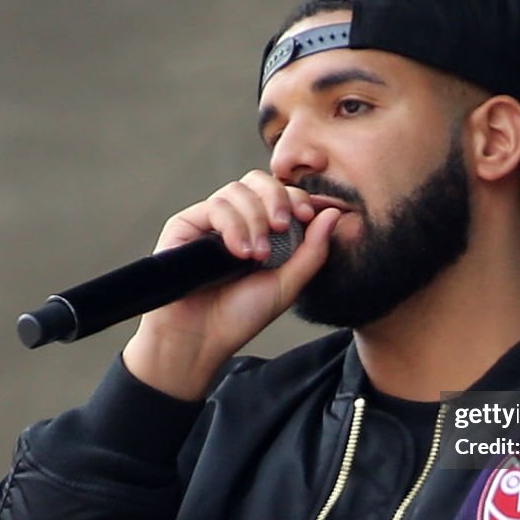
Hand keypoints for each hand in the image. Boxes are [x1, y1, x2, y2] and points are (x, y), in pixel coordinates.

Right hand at [122, 170, 340, 399]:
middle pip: (258, 181)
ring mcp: (209, 222)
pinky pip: (214, 206)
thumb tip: (333, 212)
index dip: (295, 197)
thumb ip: (312, 250)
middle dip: (276, 197)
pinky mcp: (185, 225)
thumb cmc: (241, 316)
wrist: (202, 338)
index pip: (280, 194)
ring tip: (257, 255)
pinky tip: (239, 253)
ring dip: (254, 219)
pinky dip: (233, 225)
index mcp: (261, 230)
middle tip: (283, 225)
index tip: (307, 214)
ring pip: (237, 191)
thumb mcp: (288, 284)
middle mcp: (235, 221)